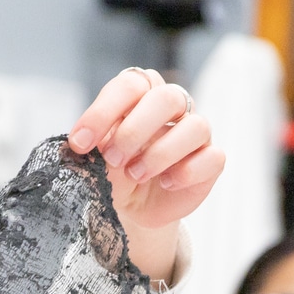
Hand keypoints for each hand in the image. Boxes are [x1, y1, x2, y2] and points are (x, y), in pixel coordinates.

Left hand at [67, 67, 225, 280]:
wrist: (134, 208)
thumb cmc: (115, 174)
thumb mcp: (97, 160)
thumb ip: (92, 147)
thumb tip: (81, 144)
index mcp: (142, 95)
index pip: (130, 85)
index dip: (103, 112)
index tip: (80, 143)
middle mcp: (173, 107)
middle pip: (166, 98)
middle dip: (134, 130)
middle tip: (113, 159)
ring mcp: (196, 132)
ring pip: (195, 126)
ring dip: (160, 153)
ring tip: (136, 174)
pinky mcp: (210, 161)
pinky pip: (212, 157)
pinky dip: (187, 171)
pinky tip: (166, 183)